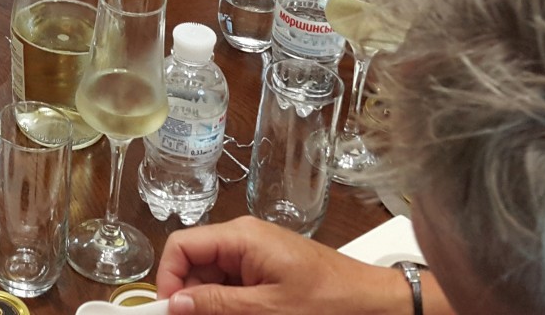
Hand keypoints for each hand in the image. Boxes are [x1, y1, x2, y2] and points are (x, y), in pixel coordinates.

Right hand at [157, 218, 409, 314]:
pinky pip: (233, 284)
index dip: (169, 279)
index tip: (171, 313)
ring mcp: (255, 253)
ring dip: (212, 303)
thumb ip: (217, 304)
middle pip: (194, 263)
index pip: (181, 245)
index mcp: (241, 237)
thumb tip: (175, 304)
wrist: (375, 303)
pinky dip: (230, 304)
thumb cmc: (329, 302)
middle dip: (191, 297)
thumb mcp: (266, 309)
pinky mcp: (266, 269)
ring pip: (212, 277)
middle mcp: (244, 238)